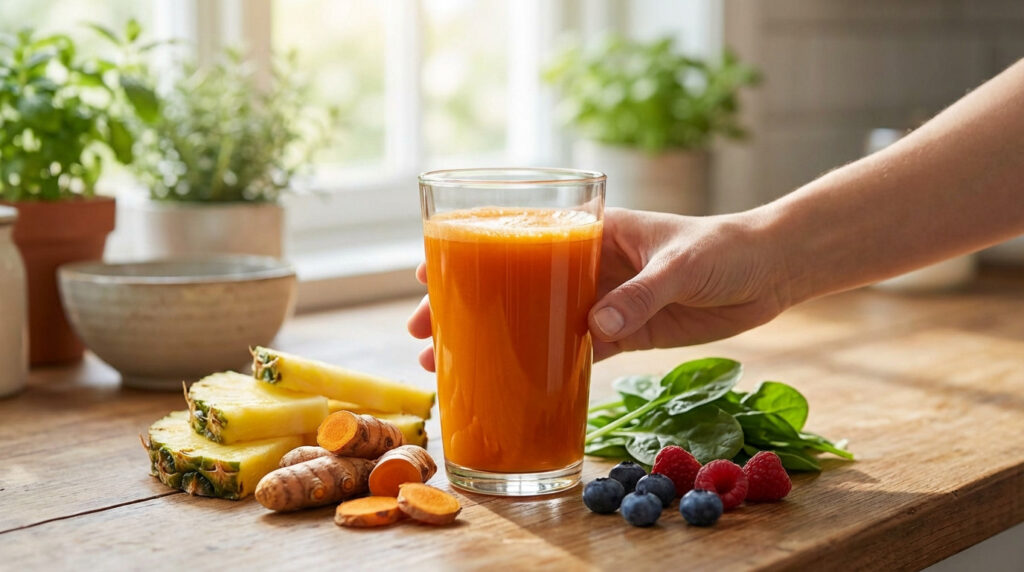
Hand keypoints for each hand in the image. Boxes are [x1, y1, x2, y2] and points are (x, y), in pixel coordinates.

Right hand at [407, 207, 791, 368]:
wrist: (772, 271)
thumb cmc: (725, 247)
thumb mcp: (681, 264)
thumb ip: (640, 295)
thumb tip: (593, 329)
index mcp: (593, 233)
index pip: (518, 239)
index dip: (470, 254)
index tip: (425, 272)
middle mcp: (588, 266)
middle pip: (514, 285)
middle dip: (468, 306)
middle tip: (421, 332)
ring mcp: (604, 301)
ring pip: (536, 321)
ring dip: (497, 340)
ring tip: (449, 363)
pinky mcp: (626, 333)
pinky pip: (575, 350)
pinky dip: (545, 365)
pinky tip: (513, 381)